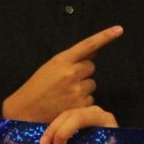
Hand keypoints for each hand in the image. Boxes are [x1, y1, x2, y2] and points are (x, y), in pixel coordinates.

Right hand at [2, 26, 122, 122]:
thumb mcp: (50, 68)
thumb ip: (71, 60)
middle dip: (82, 73)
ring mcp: (77, 90)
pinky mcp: (80, 107)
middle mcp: (71, 73)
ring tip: (64, 96)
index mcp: (61, 60)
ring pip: (91, 84)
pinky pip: (90, 100)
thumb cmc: (36, 89)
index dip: (105, 36)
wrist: (24, 113)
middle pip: (91, 67)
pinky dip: (81, 103)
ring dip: (82, 88)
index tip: (119, 30)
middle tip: (65, 82)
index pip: (88, 45)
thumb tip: (93, 52)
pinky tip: (66, 105)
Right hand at [39, 106, 118, 143]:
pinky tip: (48, 140)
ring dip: (52, 129)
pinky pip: (65, 121)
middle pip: (70, 115)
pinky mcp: (80, 121)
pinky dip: (55, 130)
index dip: (65, 131)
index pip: (80, 118)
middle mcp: (95, 113)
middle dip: (55, 129)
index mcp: (104, 118)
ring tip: (43, 143)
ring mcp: (87, 115)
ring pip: (65, 116)